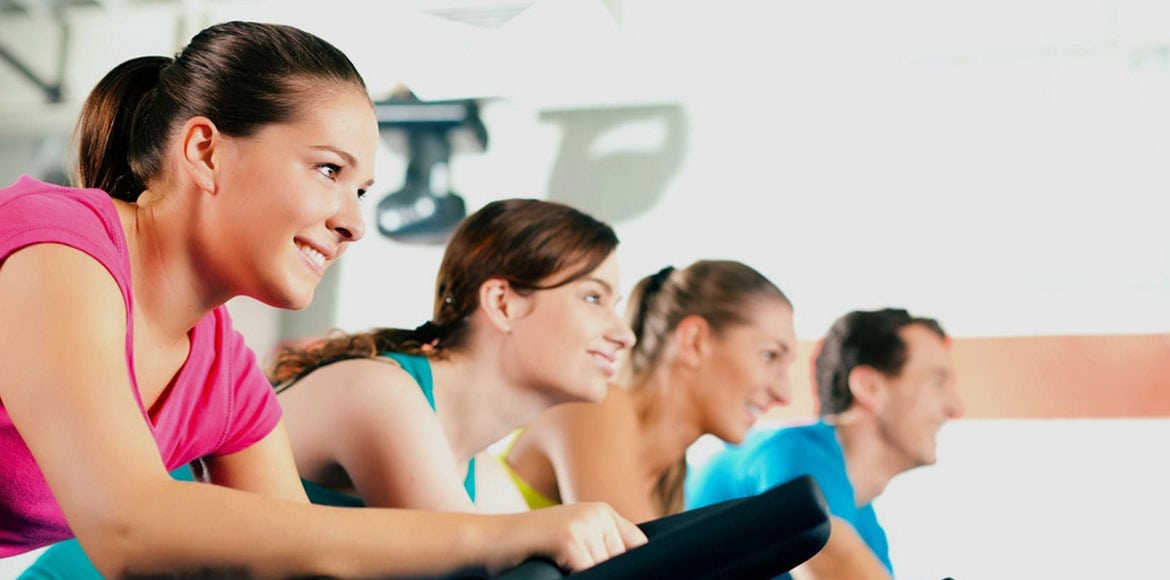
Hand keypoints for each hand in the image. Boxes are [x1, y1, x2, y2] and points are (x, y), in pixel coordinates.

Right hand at [488, 502, 647, 572]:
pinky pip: (588, 571)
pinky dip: (572, 577)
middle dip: (603, 571)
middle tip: (569, 566)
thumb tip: (631, 566)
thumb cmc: (529, 548)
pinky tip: (553, 568)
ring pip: (605, 568)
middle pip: (622, 560)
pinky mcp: (570, 538)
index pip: (637, 546)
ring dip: (585, 575)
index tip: (609, 571)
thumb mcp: (571, 539)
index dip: (627, 565)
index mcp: (602, 512)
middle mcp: (598, 513)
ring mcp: (585, 524)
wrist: (488, 541)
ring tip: (558, 565)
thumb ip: (600, 547)